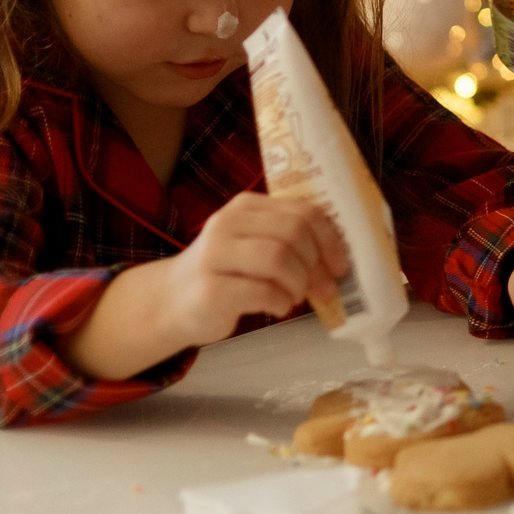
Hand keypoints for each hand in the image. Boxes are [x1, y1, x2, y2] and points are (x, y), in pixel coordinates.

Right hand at [161, 192, 349, 349]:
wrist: (172, 300)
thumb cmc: (227, 272)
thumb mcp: (254, 243)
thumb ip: (289, 239)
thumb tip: (339, 259)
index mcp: (246, 206)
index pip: (303, 211)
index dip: (330, 239)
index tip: (341, 264)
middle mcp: (227, 224)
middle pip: (294, 233)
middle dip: (316, 263)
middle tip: (323, 287)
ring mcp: (214, 255)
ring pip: (279, 259)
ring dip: (299, 283)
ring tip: (295, 296)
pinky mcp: (210, 290)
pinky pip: (263, 292)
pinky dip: (281, 302)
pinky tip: (277, 306)